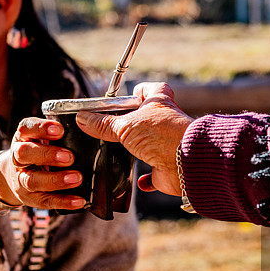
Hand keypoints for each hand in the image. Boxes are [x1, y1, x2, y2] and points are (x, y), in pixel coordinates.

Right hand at [0, 117, 85, 210]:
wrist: (14, 175)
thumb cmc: (38, 151)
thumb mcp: (42, 138)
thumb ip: (57, 134)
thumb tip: (88, 127)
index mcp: (23, 138)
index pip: (26, 128)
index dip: (41, 128)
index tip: (60, 130)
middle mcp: (18, 158)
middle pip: (24, 154)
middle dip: (48, 155)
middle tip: (70, 157)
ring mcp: (21, 180)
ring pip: (33, 180)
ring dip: (56, 180)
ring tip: (77, 178)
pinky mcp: (30, 198)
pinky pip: (45, 201)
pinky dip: (63, 201)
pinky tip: (79, 200)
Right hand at [76, 82, 192, 195]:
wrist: (187, 163)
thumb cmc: (162, 134)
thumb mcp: (125, 126)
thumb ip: (103, 124)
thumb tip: (82, 118)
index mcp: (160, 104)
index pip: (153, 89)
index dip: (141, 91)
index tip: (128, 96)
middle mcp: (166, 123)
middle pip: (150, 118)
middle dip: (134, 123)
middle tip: (114, 127)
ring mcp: (168, 145)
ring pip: (152, 144)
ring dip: (139, 148)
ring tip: (119, 152)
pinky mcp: (168, 167)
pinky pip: (156, 173)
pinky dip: (148, 178)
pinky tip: (139, 181)